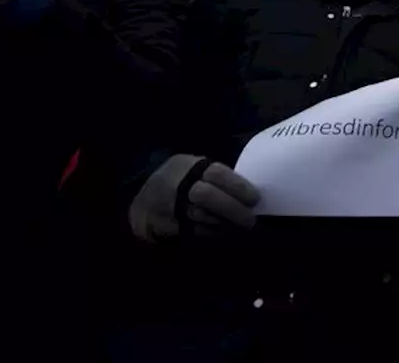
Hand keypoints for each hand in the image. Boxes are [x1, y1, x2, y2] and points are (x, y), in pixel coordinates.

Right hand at [128, 155, 259, 242]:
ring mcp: (169, 206)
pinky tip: (226, 232)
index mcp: (187, 165)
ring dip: (225, 223)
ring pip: (201, 216)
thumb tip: (248, 190)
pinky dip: (213, 232)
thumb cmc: (178, 181)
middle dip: (232, 208)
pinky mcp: (166, 225)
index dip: (238, 186)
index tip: (255, 198)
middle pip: (206, 196)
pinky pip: (194, 230)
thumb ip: (215, 178)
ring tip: (243, 227)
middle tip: (251, 219)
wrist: (143, 200)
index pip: (216, 173)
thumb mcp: (192, 169)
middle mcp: (177, 184)